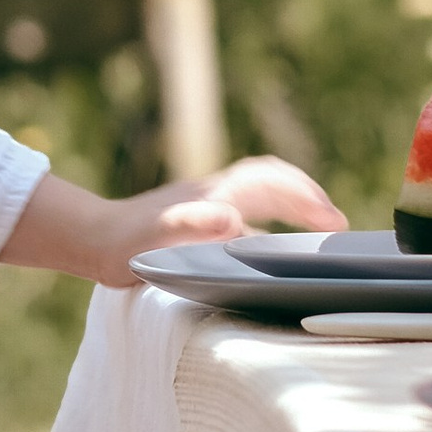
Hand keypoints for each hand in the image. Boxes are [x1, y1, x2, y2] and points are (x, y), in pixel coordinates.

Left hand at [97, 154, 345, 291]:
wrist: (93, 239)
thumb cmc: (125, 241)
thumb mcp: (159, 235)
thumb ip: (194, 224)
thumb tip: (233, 220)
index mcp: (215, 193)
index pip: (269, 182)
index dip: (303, 195)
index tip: (331, 219)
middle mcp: (217, 194)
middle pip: (273, 183)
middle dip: (308, 197)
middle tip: (338, 224)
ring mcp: (210, 206)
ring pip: (263, 197)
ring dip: (294, 207)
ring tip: (322, 229)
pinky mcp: (202, 223)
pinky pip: (248, 216)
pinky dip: (272, 224)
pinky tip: (276, 248)